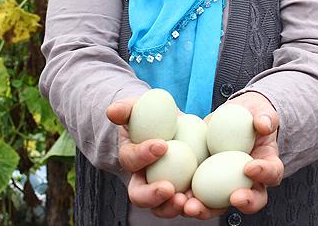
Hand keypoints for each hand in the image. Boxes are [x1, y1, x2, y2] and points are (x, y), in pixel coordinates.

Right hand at [106, 98, 188, 217]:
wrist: (175, 129)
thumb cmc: (153, 118)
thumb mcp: (138, 109)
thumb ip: (126, 109)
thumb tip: (112, 112)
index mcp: (131, 159)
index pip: (131, 161)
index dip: (143, 155)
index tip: (162, 145)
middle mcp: (143, 181)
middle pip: (140, 196)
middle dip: (152, 196)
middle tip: (168, 188)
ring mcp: (164, 191)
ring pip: (162, 208)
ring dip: (173, 208)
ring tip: (187, 202)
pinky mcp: (184, 194)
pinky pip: (188, 206)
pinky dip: (197, 207)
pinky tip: (205, 201)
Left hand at [182, 91, 283, 217]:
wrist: (229, 120)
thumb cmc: (249, 116)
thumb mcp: (260, 112)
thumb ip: (265, 117)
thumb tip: (264, 125)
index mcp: (268, 166)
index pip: (272, 173)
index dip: (264, 173)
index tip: (250, 167)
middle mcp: (250, 184)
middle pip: (251, 201)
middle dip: (243, 202)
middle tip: (233, 198)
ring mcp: (225, 187)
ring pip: (219, 206)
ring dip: (205, 209)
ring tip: (191, 205)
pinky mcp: (203, 186)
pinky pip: (195, 197)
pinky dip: (183, 199)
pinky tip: (172, 195)